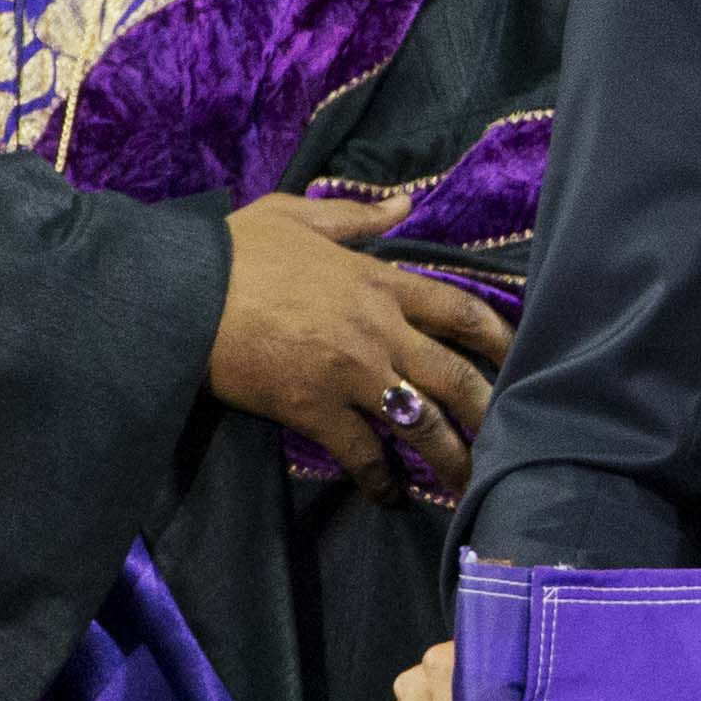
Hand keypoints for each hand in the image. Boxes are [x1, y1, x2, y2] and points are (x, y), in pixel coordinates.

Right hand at [207, 199, 507, 485]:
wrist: (179, 294)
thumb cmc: (233, 252)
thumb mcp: (296, 216)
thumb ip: (356, 216)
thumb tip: (404, 203)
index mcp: (379, 281)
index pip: (460, 310)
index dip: (499, 339)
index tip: (521, 360)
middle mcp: (378, 329)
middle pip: (457, 375)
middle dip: (489, 411)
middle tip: (510, 438)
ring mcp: (350, 373)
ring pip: (423, 423)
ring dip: (451, 458)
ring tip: (466, 484)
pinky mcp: (315, 410)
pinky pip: (365, 454)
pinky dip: (383, 481)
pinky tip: (391, 497)